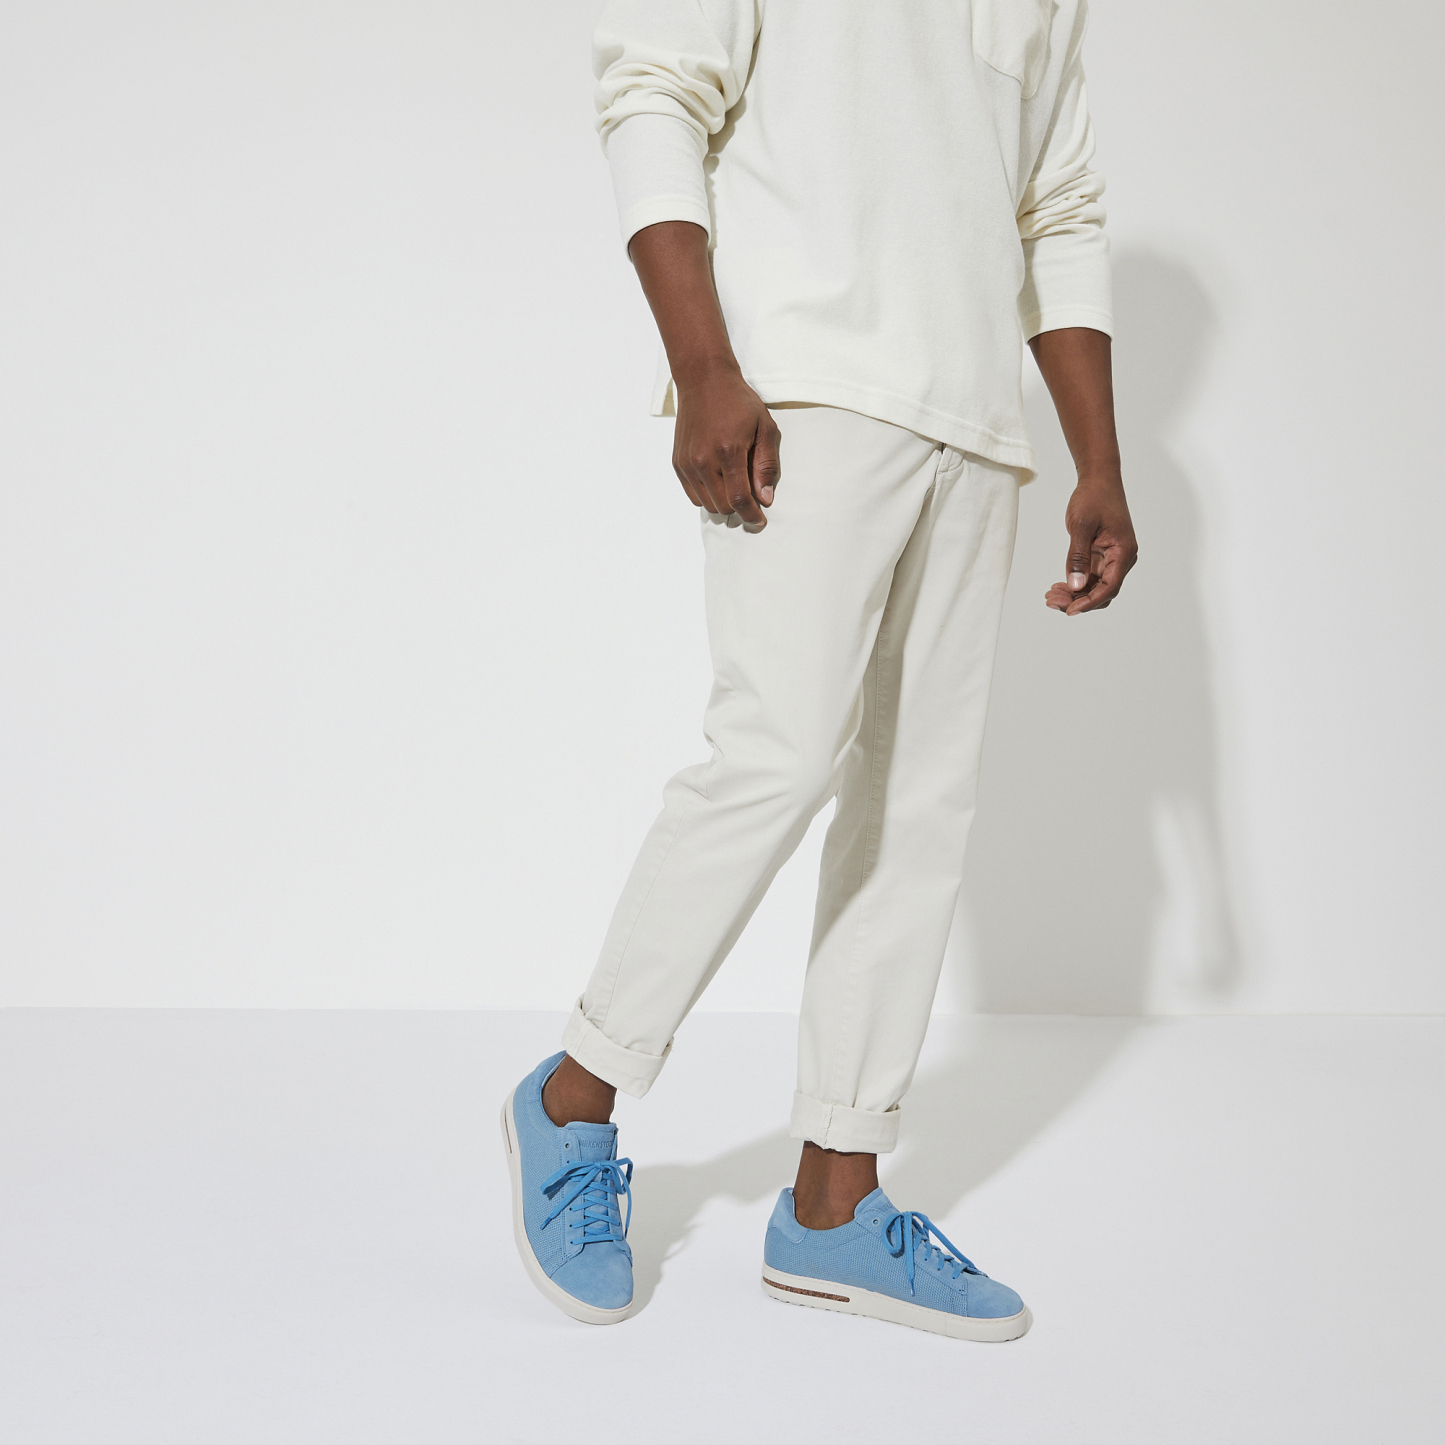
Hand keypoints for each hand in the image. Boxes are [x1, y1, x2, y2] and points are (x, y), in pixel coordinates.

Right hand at [672, 362, 780, 528]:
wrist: (704, 380)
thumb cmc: (738, 402)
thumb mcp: (765, 427)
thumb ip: (766, 465)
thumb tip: (765, 498)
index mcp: (728, 451)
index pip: (739, 499)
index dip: (751, 515)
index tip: (760, 521)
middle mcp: (703, 460)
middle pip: (723, 506)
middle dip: (740, 507)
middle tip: (751, 493)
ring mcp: (687, 463)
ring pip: (707, 504)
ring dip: (723, 502)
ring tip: (734, 482)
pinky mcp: (678, 463)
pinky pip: (693, 495)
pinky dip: (708, 495)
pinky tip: (719, 480)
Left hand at [1046, 473, 1137, 614]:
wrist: (1098, 479)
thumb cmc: (1093, 497)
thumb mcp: (1081, 526)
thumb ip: (1078, 557)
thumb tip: (1076, 586)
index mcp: (1123, 552)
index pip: (1109, 587)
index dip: (1089, 602)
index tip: (1069, 611)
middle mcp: (1122, 558)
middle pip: (1102, 592)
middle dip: (1078, 601)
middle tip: (1051, 602)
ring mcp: (1112, 558)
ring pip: (1095, 587)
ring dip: (1074, 595)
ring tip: (1050, 596)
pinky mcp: (1102, 556)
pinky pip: (1090, 578)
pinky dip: (1074, 584)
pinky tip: (1057, 587)